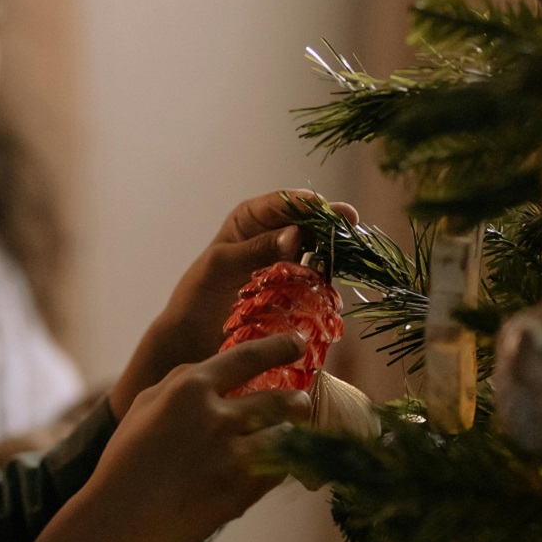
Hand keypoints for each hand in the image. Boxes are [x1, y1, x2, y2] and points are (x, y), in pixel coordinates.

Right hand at [90, 332, 311, 541]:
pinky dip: (278, 464)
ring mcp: (232, 455)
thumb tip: (214, 369)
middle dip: (298, 400)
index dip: (280, 347)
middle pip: (280, 399)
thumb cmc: (125, 460)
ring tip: (287, 434)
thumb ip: (180, 382)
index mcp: (189, 388)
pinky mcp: (242, 490)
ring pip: (286, 435)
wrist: (120, 521)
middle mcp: (215, 417)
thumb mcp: (143, 405)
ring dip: (290, 433)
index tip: (298, 344)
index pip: (249, 357)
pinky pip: (278, 469)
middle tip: (301, 401)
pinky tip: (269, 464)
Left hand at [109, 189, 357, 418]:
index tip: (331, 210)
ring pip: (317, 249)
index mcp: (250, 218)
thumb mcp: (220, 267)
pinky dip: (327, 277)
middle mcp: (271, 235)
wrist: (191, 338)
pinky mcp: (293, 289)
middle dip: (330, 223)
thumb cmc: (197, 297)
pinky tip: (335, 279)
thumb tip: (296, 234)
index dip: (310, 204)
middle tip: (350, 227)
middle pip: (308, 222)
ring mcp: (285, 262)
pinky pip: (316, 278)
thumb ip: (255, 249)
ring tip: (350, 252)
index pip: (285, 203)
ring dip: (333, 249)